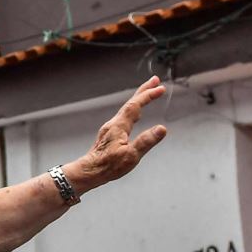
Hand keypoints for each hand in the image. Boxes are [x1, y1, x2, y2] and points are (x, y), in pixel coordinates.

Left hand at [68, 76, 166, 192]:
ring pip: (127, 109)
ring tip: (148, 93)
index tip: (160, 88)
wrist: (89, 171)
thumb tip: (162, 128)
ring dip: (139, 100)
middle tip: (155, 80)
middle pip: (131, 103)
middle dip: (143, 91)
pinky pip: (125, 116)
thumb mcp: (131, 155)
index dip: (148, 95)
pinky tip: (136, 115)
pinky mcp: (110, 134)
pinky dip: (134, 110)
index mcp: (119, 126)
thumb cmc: (109, 166)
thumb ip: (146, 141)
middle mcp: (114, 123)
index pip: (135, 105)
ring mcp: (111, 128)